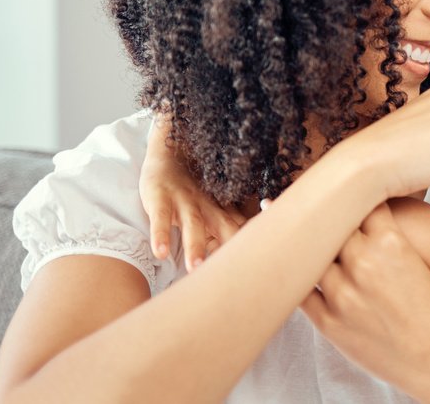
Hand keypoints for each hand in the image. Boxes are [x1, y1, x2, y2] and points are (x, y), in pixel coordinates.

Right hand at [139, 117, 246, 270]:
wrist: (171, 151)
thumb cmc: (194, 191)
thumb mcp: (214, 209)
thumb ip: (231, 229)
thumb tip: (250, 256)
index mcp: (225, 212)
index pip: (245, 229)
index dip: (257, 242)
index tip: (269, 262)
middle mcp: (209, 207)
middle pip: (225, 229)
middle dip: (230, 252)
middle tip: (233, 277)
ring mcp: (185, 201)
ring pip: (193, 224)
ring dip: (195, 246)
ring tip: (194, 268)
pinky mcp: (161, 197)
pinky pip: (160, 217)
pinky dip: (160, 234)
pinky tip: (160, 252)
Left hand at [300, 204, 429, 401]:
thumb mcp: (416, 260)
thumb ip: (387, 234)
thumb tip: (363, 213)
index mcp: (392, 241)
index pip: (359, 202)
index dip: (348, 195)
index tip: (340, 190)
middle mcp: (364, 263)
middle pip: (330, 223)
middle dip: (324, 214)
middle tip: (308, 199)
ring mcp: (342, 293)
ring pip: (311, 254)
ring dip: (305, 243)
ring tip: (291, 227)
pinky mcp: (329, 321)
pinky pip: (302, 291)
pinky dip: (297, 278)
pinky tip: (295, 267)